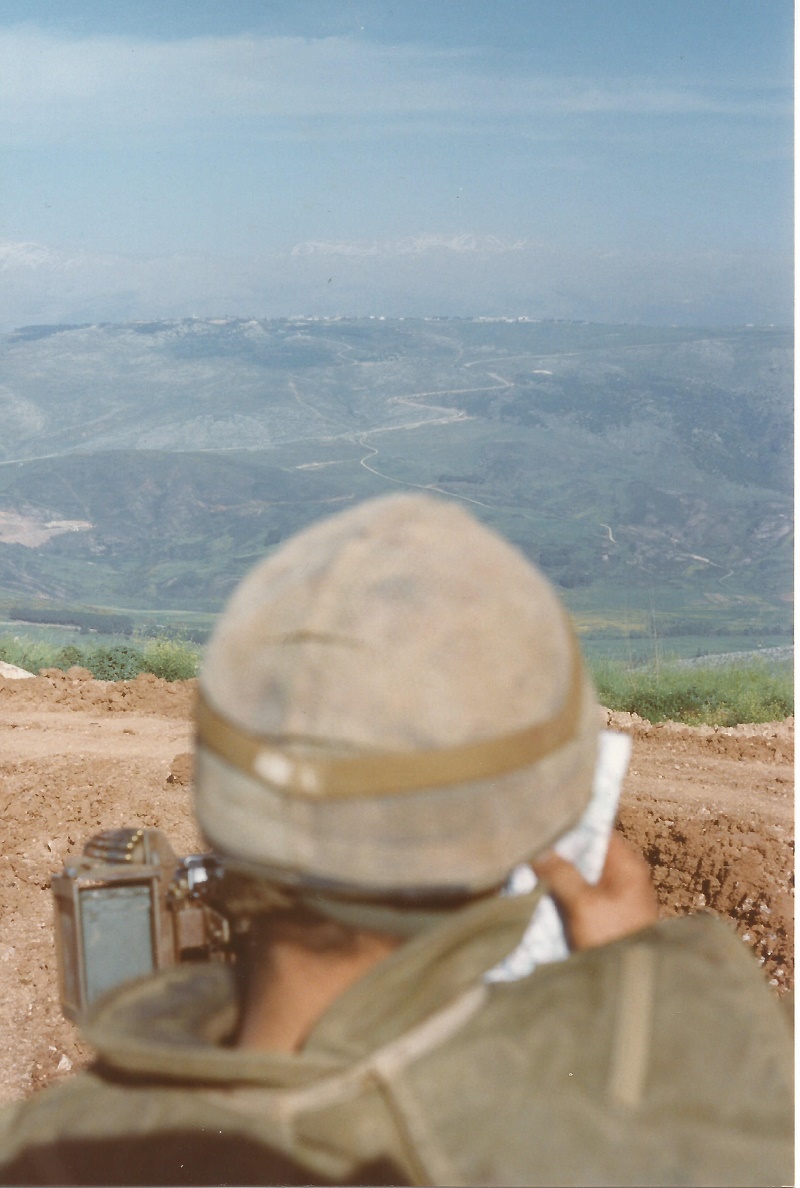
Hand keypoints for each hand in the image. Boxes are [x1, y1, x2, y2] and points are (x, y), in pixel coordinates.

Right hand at [532, 831, 658, 951]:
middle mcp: (622, 876)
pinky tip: (540, 897)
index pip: (596, 831)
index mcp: (626, 865)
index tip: (541, 827)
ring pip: (579, 876)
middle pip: (585, 854)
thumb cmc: (614, 939)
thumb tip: (539, 851)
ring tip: (528, 873)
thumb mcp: (583, 905)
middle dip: (557, 854)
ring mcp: (613, 897)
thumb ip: (560, 873)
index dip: (569, 828)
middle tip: (528, 852)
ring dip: (556, 877)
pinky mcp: (603, 916)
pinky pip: (578, 896)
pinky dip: (561, 895)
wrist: (631, 984)